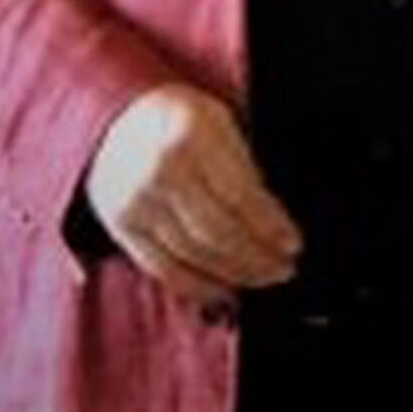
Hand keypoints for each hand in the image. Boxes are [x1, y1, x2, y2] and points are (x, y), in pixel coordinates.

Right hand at [84, 82, 301, 307]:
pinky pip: (163, 268)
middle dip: (256, 256)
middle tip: (285, 268)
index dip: (269, 225)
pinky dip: (197, 286)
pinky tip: (225, 290)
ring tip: (263, 277)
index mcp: (192, 135)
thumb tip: (274, 219)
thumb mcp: (221, 122)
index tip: (294, 244)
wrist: (118, 121)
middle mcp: (160, 170)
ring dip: (234, 274)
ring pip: (192, 254)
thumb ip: (245, 166)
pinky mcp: (122, 228)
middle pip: (216, 230)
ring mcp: (136, 202)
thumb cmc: (184, 121)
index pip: (239, 193)